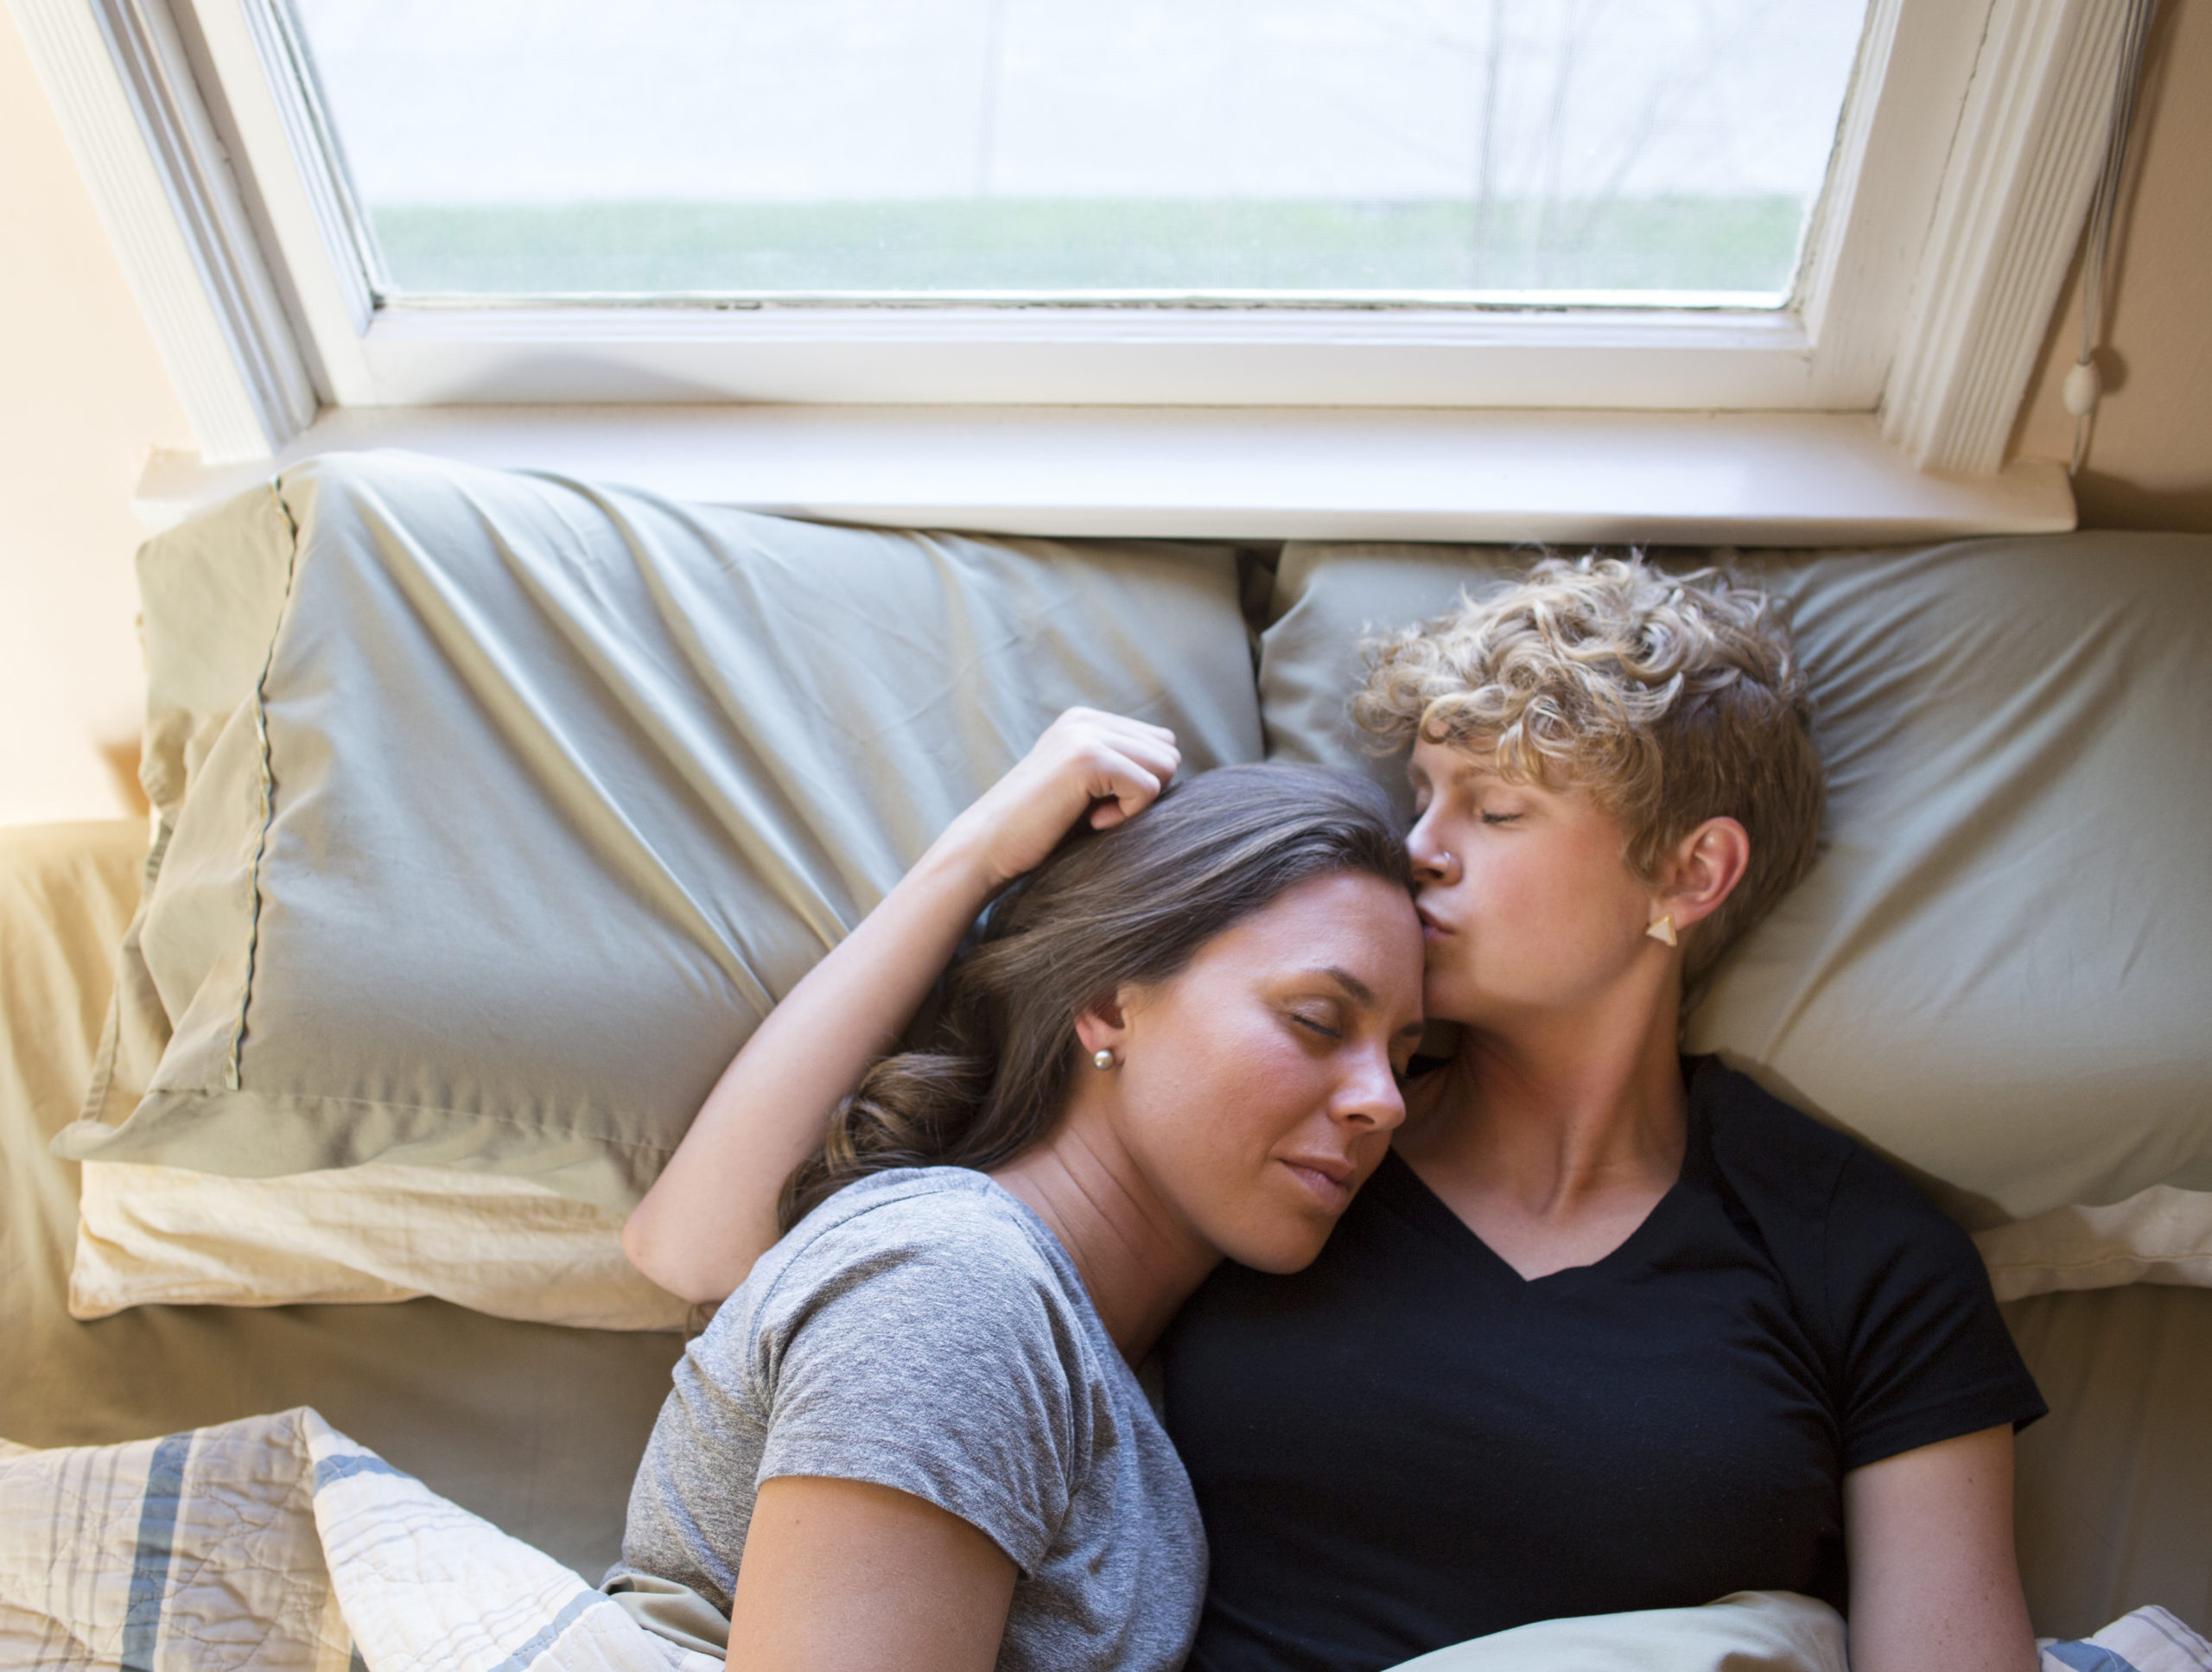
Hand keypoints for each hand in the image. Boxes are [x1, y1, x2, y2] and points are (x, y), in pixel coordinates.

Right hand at [942, 708, 1181, 886]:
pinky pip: (1147, 788)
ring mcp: (1085, 734)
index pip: (1158, 743)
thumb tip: (1172, 760)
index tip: (1097, 804)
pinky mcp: (1087, 758)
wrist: (986, 848)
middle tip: (1095, 812)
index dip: (1141, 784)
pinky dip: (1127, 815)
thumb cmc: (1038, 830)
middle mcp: (1085, 719)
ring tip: (1091, 815)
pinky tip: (1090, 821)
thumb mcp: (1084, 788)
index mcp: (1084, 720)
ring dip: (1136, 804)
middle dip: (1144, 792)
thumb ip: (1120, 766)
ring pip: (1164, 768)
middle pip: (1166, 753)